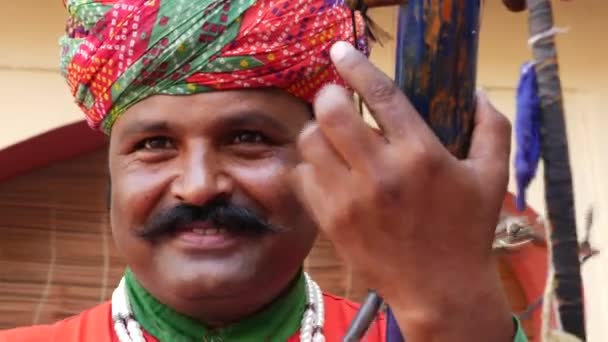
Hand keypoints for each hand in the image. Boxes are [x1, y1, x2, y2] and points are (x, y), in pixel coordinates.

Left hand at [291, 41, 513, 340]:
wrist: (440, 290)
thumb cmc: (467, 232)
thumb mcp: (491, 178)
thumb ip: (492, 129)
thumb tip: (476, 93)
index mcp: (421, 155)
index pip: (381, 95)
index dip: (357, 66)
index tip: (341, 52)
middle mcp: (382, 173)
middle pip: (332, 112)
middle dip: (330, 96)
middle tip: (338, 101)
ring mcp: (351, 199)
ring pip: (310, 141)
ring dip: (317, 131)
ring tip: (332, 137)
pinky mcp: (331, 221)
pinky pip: (302, 176)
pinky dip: (309, 166)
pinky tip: (327, 169)